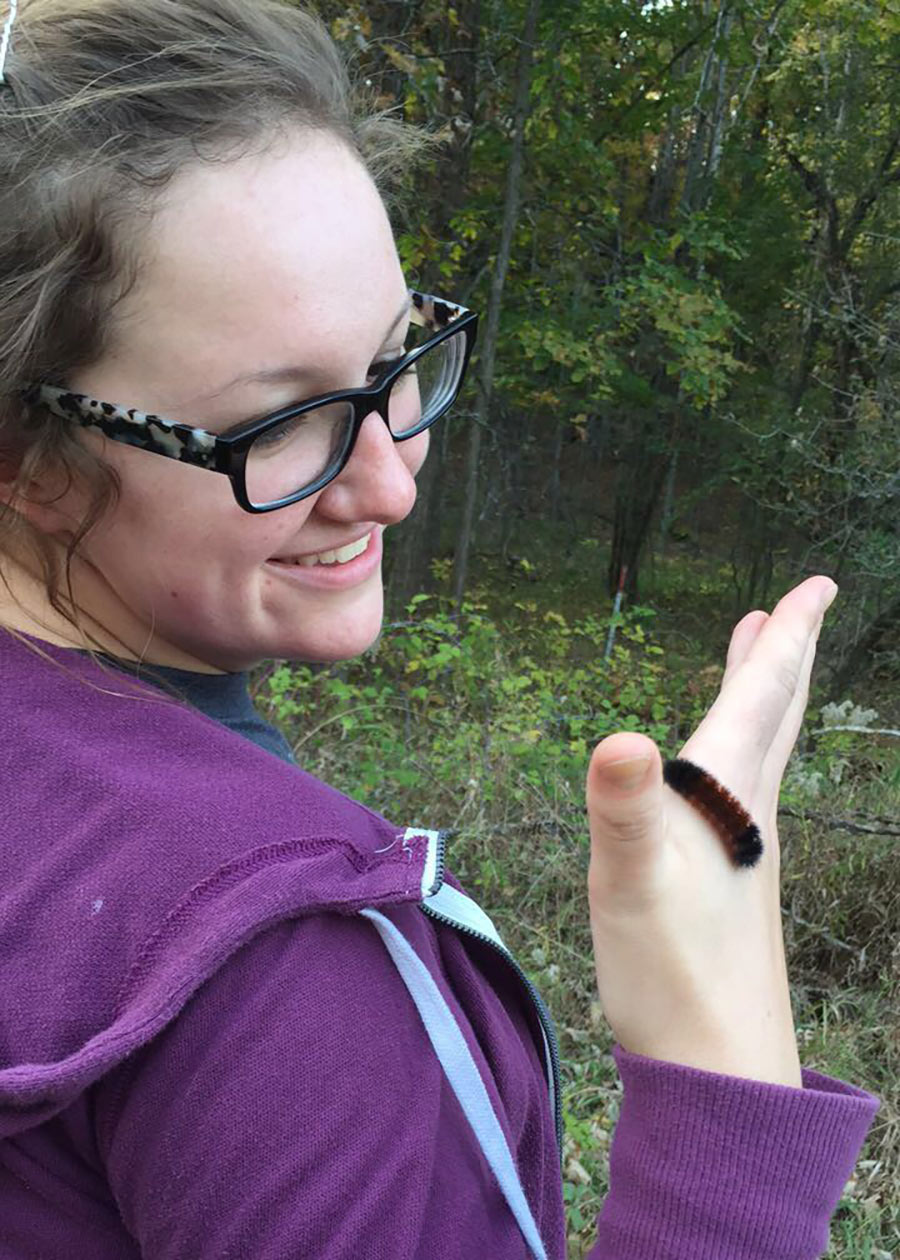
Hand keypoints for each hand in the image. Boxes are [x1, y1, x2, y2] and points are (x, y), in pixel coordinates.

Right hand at [586, 575, 836, 1086]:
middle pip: (773, 717)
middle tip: (798, 610)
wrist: (720, 1076)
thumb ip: (624, 811)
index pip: (763, 696)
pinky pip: (739, 795)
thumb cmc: (677, 979)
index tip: (819, 585)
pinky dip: (737, 758)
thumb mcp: (635, 887)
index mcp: (731, 795)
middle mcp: (748, 815)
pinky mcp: (728, 888)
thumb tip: (620, 739)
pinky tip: (718, 783)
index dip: (786, 637)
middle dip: (783, 658)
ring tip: (759, 670)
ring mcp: (743, 854)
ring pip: (759, 756)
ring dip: (762, 702)